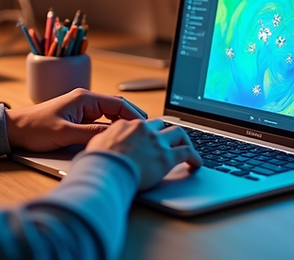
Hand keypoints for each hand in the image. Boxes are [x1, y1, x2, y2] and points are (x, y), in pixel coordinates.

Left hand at [5, 88, 144, 151]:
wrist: (15, 130)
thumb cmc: (35, 129)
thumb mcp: (66, 134)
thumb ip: (91, 133)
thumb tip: (115, 135)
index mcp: (84, 98)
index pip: (118, 104)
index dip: (135, 115)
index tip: (146, 127)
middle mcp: (84, 100)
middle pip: (117, 108)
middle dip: (132, 119)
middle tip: (146, 134)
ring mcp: (81, 108)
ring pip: (109, 115)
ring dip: (121, 125)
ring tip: (135, 138)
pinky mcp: (77, 118)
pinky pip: (100, 121)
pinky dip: (110, 129)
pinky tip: (115, 139)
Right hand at [85, 119, 201, 189]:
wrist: (106, 170)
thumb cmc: (98, 162)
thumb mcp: (97, 144)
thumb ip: (106, 141)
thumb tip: (105, 145)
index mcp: (126, 125)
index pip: (141, 124)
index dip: (147, 132)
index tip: (149, 138)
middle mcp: (143, 129)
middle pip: (161, 124)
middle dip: (166, 131)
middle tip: (170, 140)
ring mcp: (156, 142)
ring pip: (178, 133)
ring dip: (184, 140)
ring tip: (187, 148)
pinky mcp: (166, 157)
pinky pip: (187, 153)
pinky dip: (195, 157)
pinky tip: (196, 164)